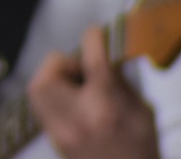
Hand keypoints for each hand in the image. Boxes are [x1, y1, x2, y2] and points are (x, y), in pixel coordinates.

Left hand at [27, 26, 160, 158]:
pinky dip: (52, 95)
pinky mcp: (52, 138)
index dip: (93, 39)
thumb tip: (105, 53)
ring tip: (75, 86)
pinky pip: (40, 105)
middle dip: (64, 62)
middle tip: (82, 71)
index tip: (96, 34)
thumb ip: (121, 81)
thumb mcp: (143, 111)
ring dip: (54, 77)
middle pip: (51, 71)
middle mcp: (79, 118)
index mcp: (108, 109)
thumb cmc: (142, 150)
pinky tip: (72, 103)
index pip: (93, 62)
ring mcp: (60, 130)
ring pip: (38, 87)